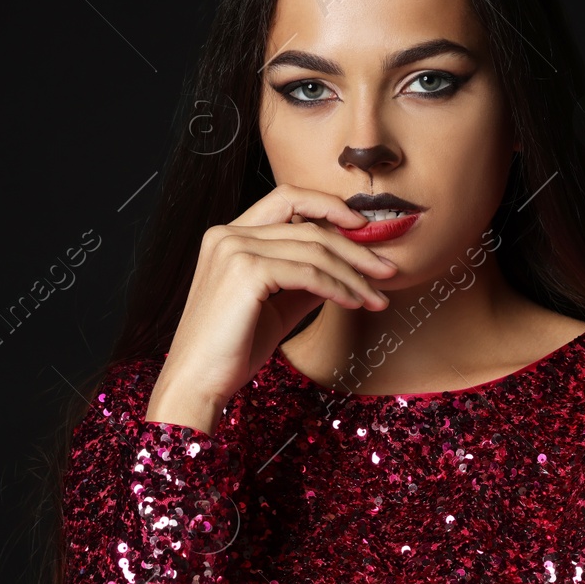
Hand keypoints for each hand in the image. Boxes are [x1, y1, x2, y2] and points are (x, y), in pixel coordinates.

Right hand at [144, 183, 397, 432]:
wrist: (197, 384)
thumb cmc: (231, 351)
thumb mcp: (277, 307)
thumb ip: (306, 281)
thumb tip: (347, 269)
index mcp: (229, 235)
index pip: (288, 199)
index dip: (330, 207)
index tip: (365, 231)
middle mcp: (228, 234)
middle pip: (309, 222)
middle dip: (356, 246)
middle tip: (387, 270)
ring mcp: (234, 249)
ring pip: (315, 248)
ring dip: (355, 274)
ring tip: (377, 297)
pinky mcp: (246, 272)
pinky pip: (309, 273)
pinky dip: (338, 287)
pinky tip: (354, 302)